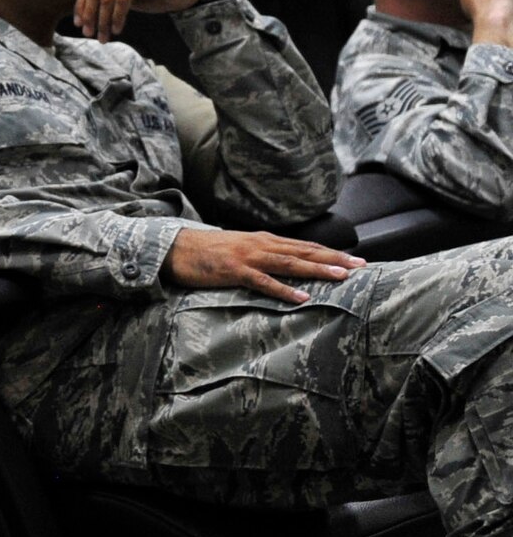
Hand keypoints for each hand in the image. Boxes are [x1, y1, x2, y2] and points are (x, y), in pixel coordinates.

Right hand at [160, 228, 363, 303]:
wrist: (175, 248)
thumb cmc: (205, 252)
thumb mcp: (238, 249)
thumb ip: (261, 255)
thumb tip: (282, 266)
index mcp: (263, 240)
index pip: (305, 246)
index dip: (331, 252)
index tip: (355, 259)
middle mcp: (261, 244)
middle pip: (305, 251)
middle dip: (335, 259)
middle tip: (361, 266)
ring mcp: (248, 256)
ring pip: (290, 263)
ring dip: (317, 269)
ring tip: (341, 277)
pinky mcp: (233, 270)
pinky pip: (263, 281)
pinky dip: (284, 289)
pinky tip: (301, 296)